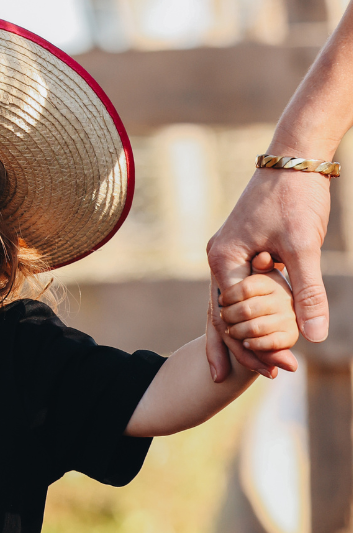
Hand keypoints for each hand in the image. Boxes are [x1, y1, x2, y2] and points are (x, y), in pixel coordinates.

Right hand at [207, 165, 329, 379]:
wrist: (295, 155)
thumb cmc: (297, 196)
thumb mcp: (304, 246)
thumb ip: (307, 292)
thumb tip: (315, 335)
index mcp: (224, 260)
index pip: (233, 317)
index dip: (255, 346)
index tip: (279, 368)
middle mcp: (218, 260)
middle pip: (226, 319)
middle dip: (249, 349)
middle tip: (273, 376)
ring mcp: (227, 256)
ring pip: (233, 309)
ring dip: (250, 336)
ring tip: (266, 367)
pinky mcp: (242, 251)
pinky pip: (243, 293)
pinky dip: (256, 313)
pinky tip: (268, 331)